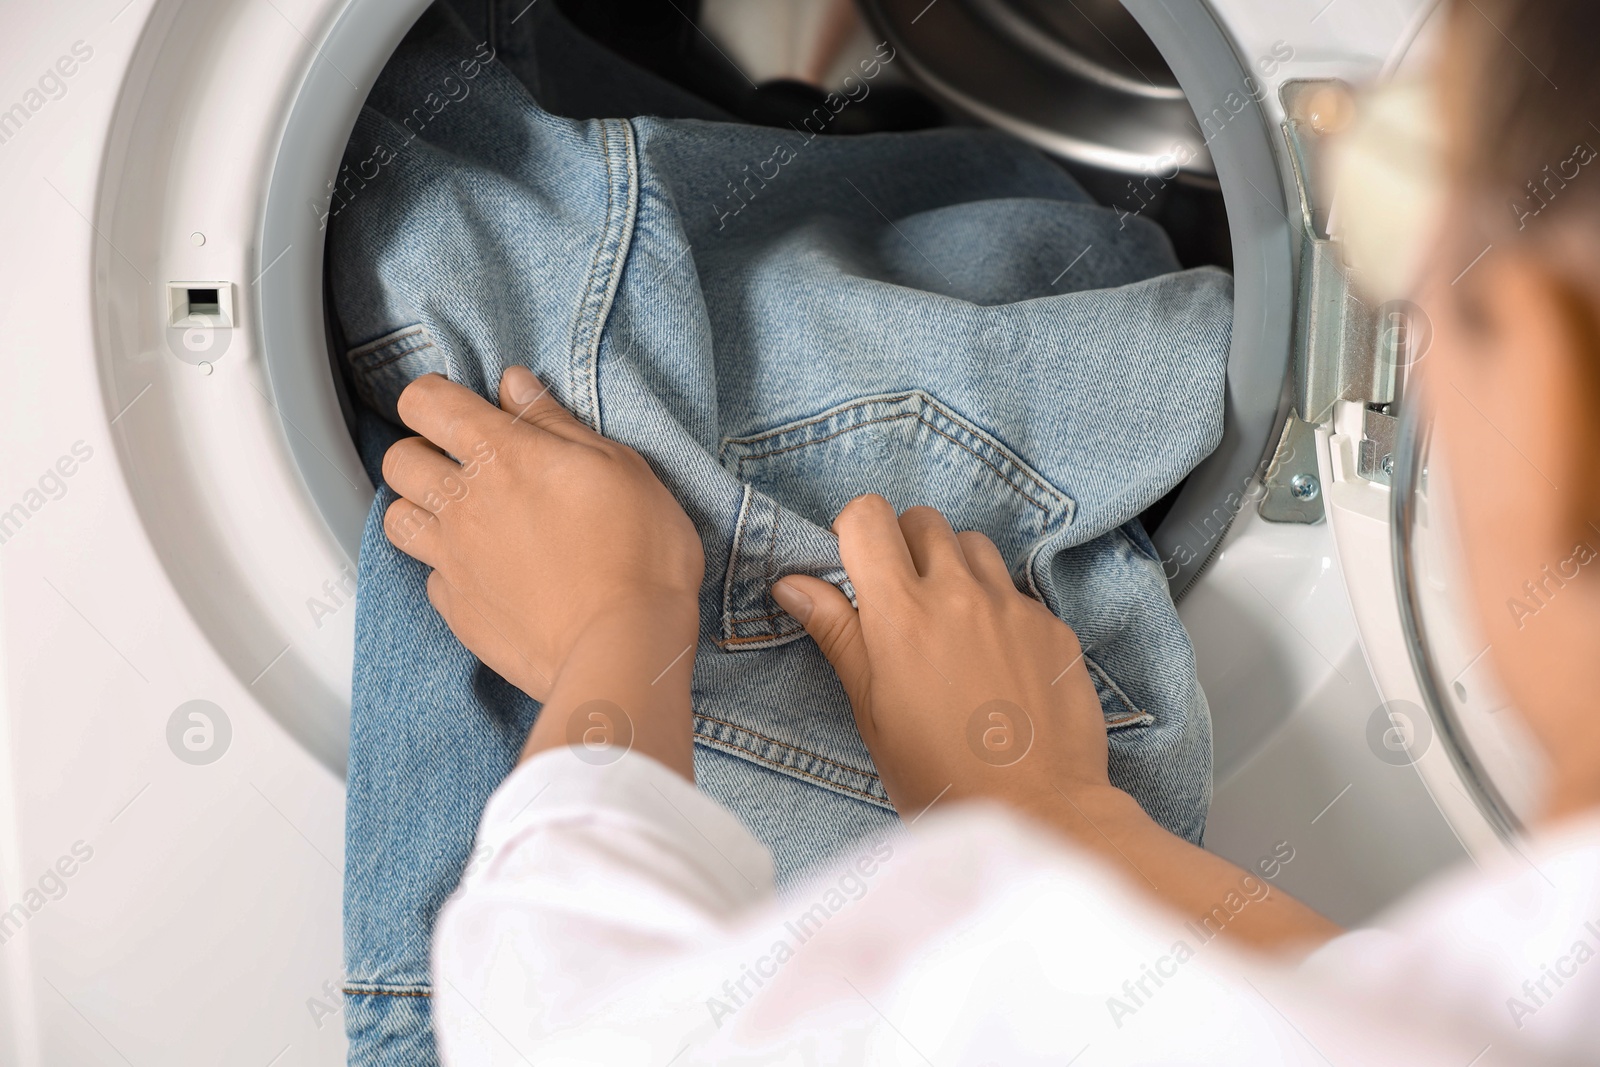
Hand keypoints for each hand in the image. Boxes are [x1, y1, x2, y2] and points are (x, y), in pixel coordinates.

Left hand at [382, 368, 703, 773]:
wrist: (626, 645)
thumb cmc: (638, 552)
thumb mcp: (617, 467)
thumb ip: (556, 423)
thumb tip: (515, 385)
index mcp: (503, 455)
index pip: (427, 402)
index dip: (433, 397)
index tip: (457, 406)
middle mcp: (464, 503)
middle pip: (399, 459)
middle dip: (421, 451)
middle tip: (462, 464)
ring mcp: (454, 560)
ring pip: (397, 519)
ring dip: (421, 509)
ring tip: (461, 517)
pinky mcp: (458, 610)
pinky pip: (431, 578)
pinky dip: (450, 570)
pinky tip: (488, 574)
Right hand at [775, 497, 1343, 951]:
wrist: (1037, 813)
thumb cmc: (940, 777)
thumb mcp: (872, 711)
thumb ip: (838, 634)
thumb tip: (793, 583)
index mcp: (901, 615)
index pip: (869, 518)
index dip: (853, 531)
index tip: (853, 563)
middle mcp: (959, 594)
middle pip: (923, 520)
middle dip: (904, 545)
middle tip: (899, 599)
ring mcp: (1012, 606)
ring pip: (974, 544)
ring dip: (953, 566)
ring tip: (948, 624)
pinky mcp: (1053, 626)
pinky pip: (1015, 590)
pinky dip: (996, 607)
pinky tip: (993, 660)